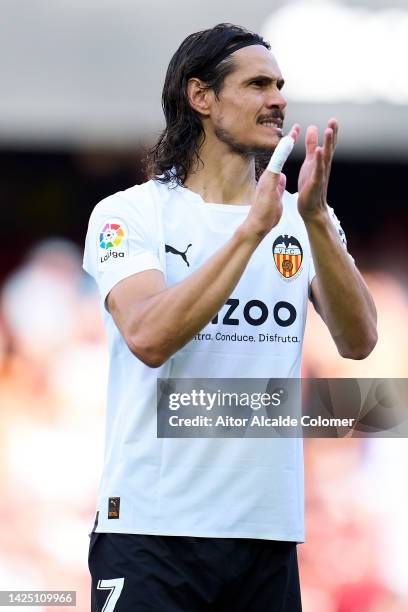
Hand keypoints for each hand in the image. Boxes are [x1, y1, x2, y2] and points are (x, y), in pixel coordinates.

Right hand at [243, 124, 299, 238]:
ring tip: (294, 132)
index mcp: (272, 180)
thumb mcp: (275, 198)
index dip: (288, 150)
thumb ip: (279, 187)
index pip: (281, 161)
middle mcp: (268, 176)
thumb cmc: (265, 216)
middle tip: (296, 128)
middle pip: (279, 155)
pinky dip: (282, 154)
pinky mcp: (268, 181)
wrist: (256, 226)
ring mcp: (267, 178)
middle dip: (288, 141)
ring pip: (278, 157)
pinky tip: (288, 146)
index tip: (294, 138)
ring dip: (286, 144)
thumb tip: (282, 179)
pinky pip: (277, 164)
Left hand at [297, 119, 337, 220]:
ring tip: (328, 131)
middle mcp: (324, 167)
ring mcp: (321, 175)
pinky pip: (317, 171)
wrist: (311, 208)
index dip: (331, 133)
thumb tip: (312, 127)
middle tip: (334, 120)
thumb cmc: (310, 185)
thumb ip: (311, 145)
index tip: (333, 120)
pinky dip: (318, 161)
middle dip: (332, 135)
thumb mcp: (309, 161)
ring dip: (327, 144)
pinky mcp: (315, 183)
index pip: (328, 145)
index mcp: (322, 161)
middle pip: (329, 149)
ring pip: (325, 157)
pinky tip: (318, 151)